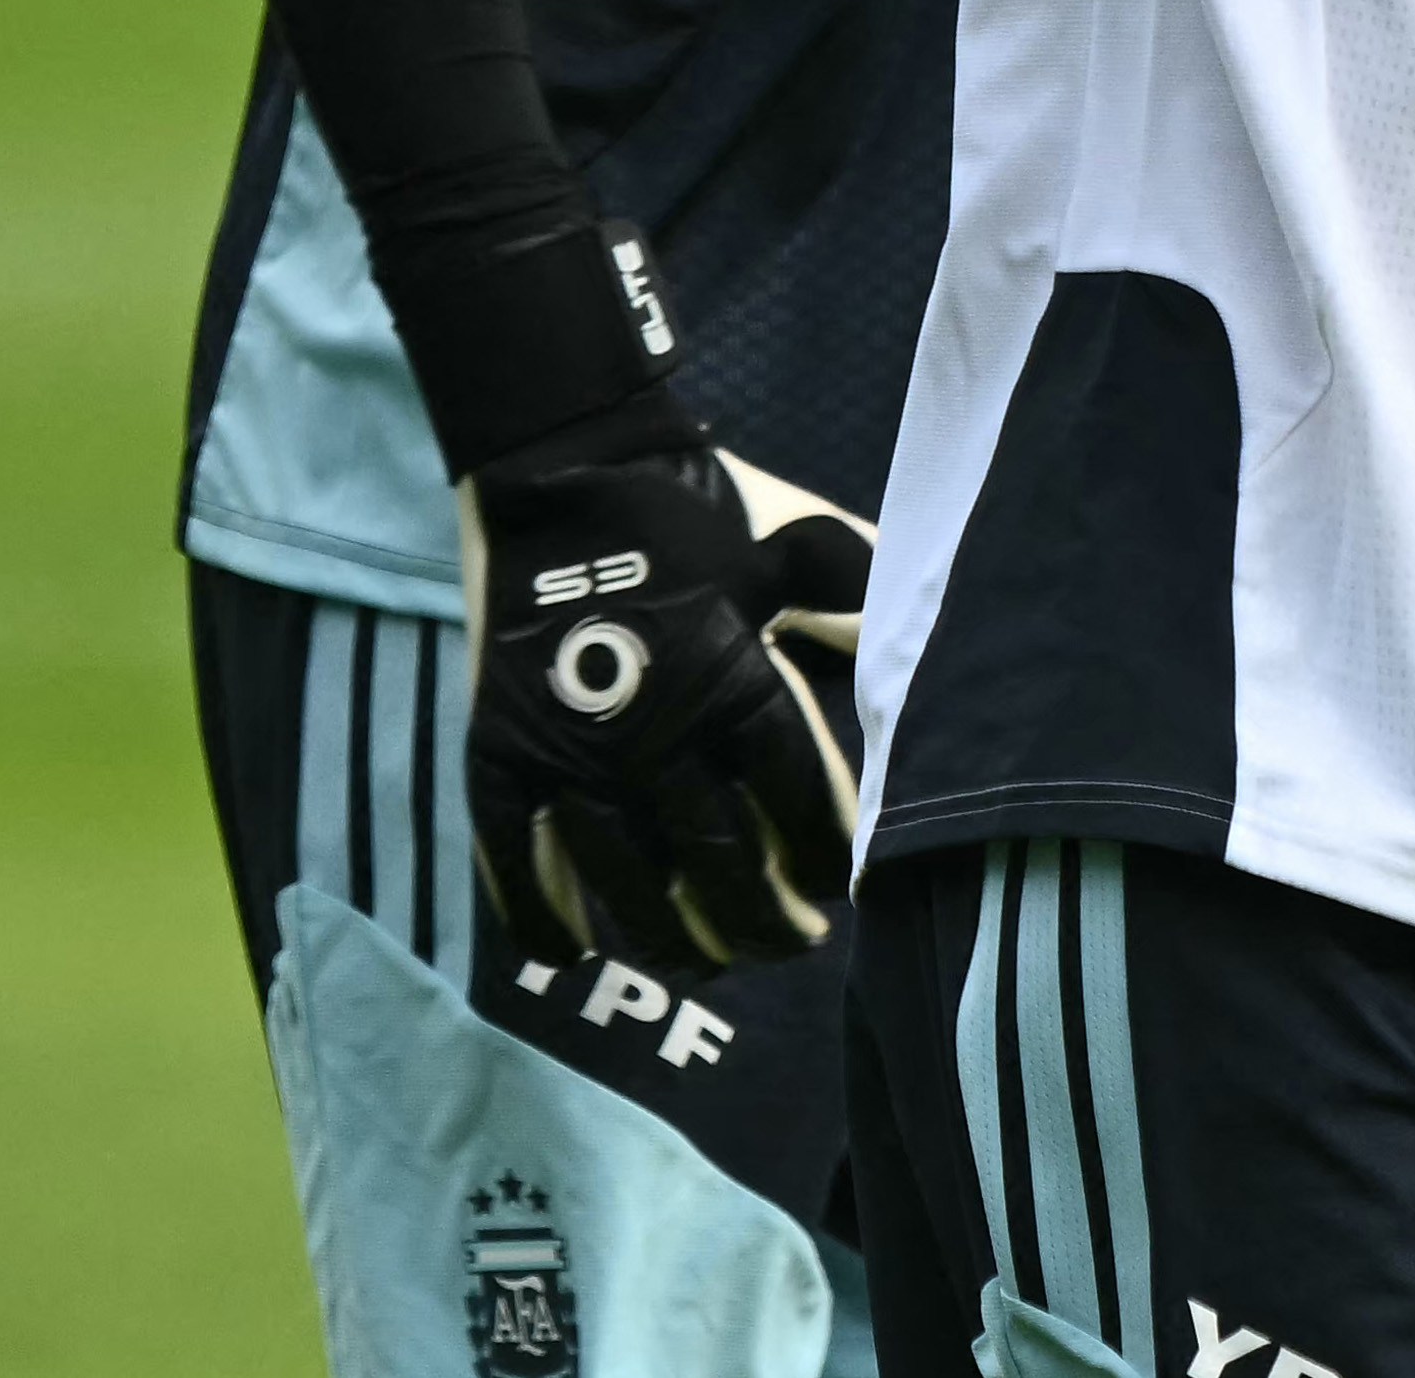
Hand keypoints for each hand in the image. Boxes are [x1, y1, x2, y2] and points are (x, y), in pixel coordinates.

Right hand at [456, 391, 876, 970]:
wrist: (560, 456)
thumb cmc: (693, 503)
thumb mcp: (796, 546)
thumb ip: (856, 603)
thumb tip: (915, 651)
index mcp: (736, 682)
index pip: (796, 808)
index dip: (819, 862)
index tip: (834, 889)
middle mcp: (655, 732)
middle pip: (718, 868)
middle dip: (761, 923)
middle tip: (788, 945)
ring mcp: (570, 748)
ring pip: (625, 884)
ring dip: (667, 938)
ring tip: (701, 957)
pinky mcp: (498, 747)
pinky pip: (511, 861)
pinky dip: (541, 916)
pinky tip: (571, 952)